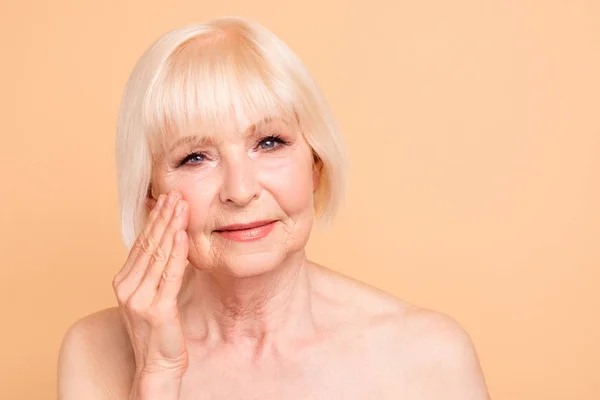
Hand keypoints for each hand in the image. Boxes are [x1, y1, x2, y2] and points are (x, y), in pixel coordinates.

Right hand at [112, 191, 189, 393]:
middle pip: (149, 244)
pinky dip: (177, 253)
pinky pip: (169, 275)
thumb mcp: (151, 295)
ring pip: (159, 255)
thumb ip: (155, 271)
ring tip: (181, 206)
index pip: (141, 243)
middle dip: (164, 217)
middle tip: (175, 194)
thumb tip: (167, 242)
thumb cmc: (158, 331)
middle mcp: (128, 287)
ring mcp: (140, 299)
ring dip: (171, 227)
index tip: (166, 199)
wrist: (156, 366)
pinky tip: (182, 235)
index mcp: (124, 282)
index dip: (154, 220)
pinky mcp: (157, 309)